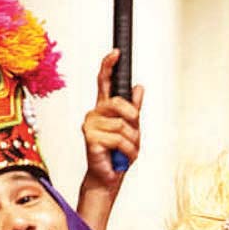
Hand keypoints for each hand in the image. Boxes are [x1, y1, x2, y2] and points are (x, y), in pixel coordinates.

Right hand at [81, 49, 143, 184]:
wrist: (109, 177)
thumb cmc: (118, 153)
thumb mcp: (132, 129)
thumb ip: (133, 108)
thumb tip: (139, 87)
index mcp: (104, 108)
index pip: (104, 82)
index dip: (109, 66)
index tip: (116, 52)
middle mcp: (94, 113)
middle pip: (119, 104)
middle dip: (133, 120)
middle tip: (134, 135)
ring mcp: (90, 125)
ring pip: (123, 125)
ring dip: (133, 142)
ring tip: (128, 151)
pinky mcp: (90, 138)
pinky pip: (119, 139)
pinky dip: (128, 150)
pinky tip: (123, 157)